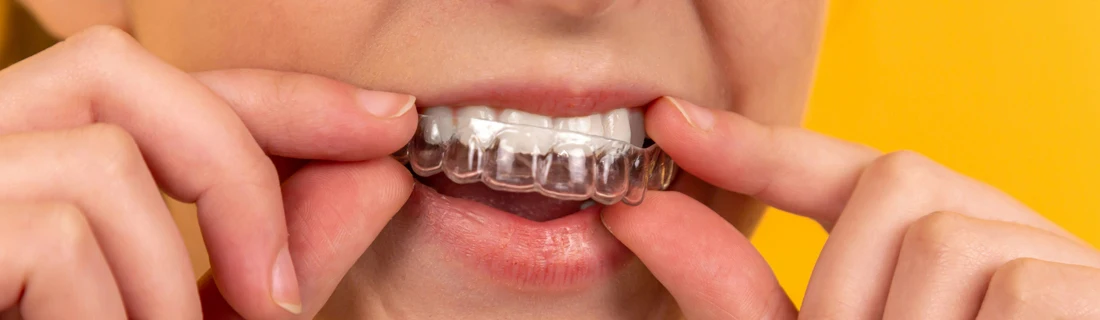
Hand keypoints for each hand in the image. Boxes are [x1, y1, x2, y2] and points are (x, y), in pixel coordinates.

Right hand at [0, 26, 416, 318]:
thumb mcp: (185, 317)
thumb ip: (272, 253)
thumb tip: (379, 176)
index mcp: (24, 156)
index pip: (155, 79)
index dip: (277, 94)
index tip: (386, 122)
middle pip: (114, 69)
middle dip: (236, 173)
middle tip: (278, 298)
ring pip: (99, 162)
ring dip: (167, 280)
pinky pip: (56, 238)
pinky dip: (111, 315)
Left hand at [602, 97, 1099, 318]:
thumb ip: (738, 298)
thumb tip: (642, 217)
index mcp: (934, 262)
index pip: (851, 173)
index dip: (763, 144)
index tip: (672, 125)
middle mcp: (1005, 246)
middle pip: (900, 183)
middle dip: (843, 282)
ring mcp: (1064, 266)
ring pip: (946, 237)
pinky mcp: (1097, 295)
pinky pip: (1016, 285)